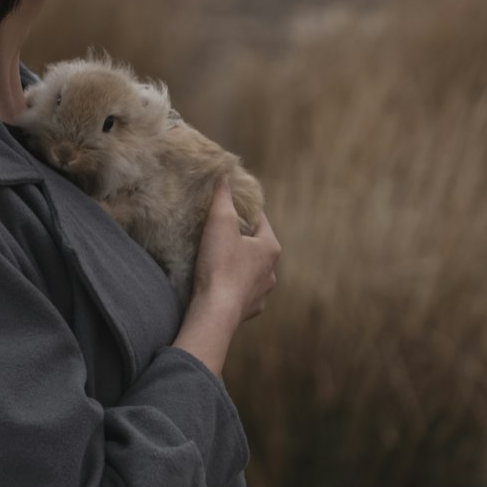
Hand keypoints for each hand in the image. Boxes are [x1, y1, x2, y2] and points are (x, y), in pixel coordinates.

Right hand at [189, 175, 280, 326]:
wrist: (215, 311)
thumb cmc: (220, 265)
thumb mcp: (220, 222)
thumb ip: (223, 197)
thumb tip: (224, 175)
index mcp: (270, 247)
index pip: (259, 220)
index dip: (243, 211)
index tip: (228, 206)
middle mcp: (271, 271)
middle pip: (255, 247)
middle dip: (240, 240)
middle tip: (219, 234)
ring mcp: (261, 293)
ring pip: (251, 272)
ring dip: (238, 266)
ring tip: (218, 262)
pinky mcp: (249, 310)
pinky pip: (242, 293)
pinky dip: (232, 288)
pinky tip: (219, 286)